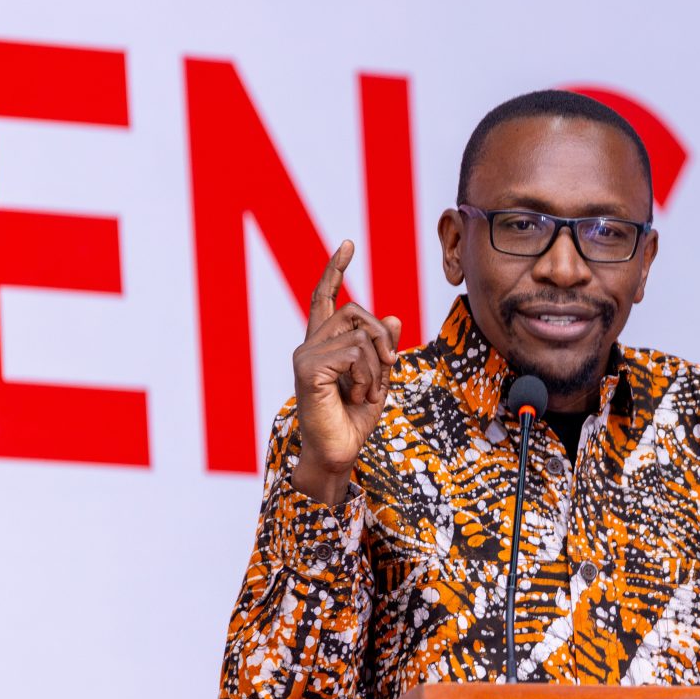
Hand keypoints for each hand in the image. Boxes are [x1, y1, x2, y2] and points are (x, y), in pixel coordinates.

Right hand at [289, 240, 402, 504]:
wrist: (338, 454)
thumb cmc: (353, 421)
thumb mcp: (379, 379)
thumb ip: (384, 349)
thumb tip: (394, 316)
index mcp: (323, 344)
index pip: (325, 297)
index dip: (335, 270)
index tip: (347, 244)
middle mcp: (310, 344)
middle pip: (356, 311)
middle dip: (383, 338)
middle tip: (390, 369)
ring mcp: (305, 355)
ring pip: (360, 334)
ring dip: (378, 367)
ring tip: (368, 392)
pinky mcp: (307, 368)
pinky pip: (355, 353)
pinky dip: (368, 377)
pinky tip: (359, 397)